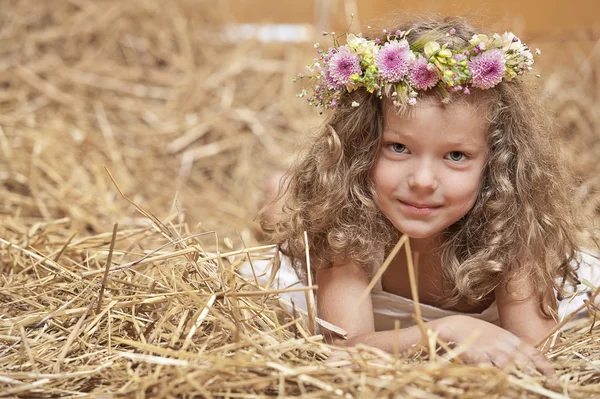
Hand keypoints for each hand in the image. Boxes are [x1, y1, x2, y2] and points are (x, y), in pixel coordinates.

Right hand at [431, 315, 553, 375]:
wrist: (451, 326)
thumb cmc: (476, 333)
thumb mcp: (497, 336)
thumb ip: (513, 348)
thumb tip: (533, 363)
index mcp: (509, 339)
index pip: (532, 352)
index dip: (544, 366)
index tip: (552, 378)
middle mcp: (501, 344)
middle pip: (523, 361)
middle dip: (533, 375)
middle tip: (541, 387)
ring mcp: (488, 349)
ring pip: (508, 366)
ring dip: (517, 378)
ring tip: (524, 389)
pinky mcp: (473, 354)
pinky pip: (486, 367)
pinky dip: (493, 376)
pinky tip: (497, 384)